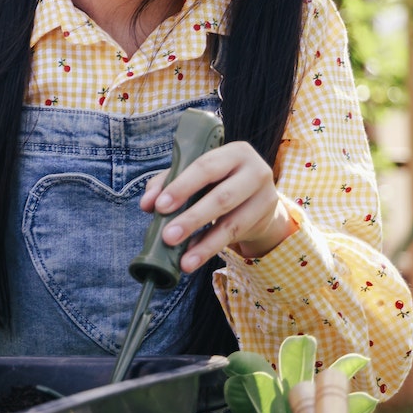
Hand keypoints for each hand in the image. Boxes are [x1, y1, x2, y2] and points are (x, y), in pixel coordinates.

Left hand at [140, 141, 296, 269]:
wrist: (257, 197)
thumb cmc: (217, 180)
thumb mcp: (195, 176)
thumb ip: (167, 183)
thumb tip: (146, 203)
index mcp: (234, 152)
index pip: (205, 167)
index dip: (181, 187)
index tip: (159, 207)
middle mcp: (254, 170)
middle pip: (222, 197)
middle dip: (192, 218)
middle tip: (167, 236)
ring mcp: (264, 195)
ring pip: (231, 224)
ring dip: (203, 244)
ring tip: (183, 261)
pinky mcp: (265, 218)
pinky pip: (234, 238)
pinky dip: (210, 248)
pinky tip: (193, 258)